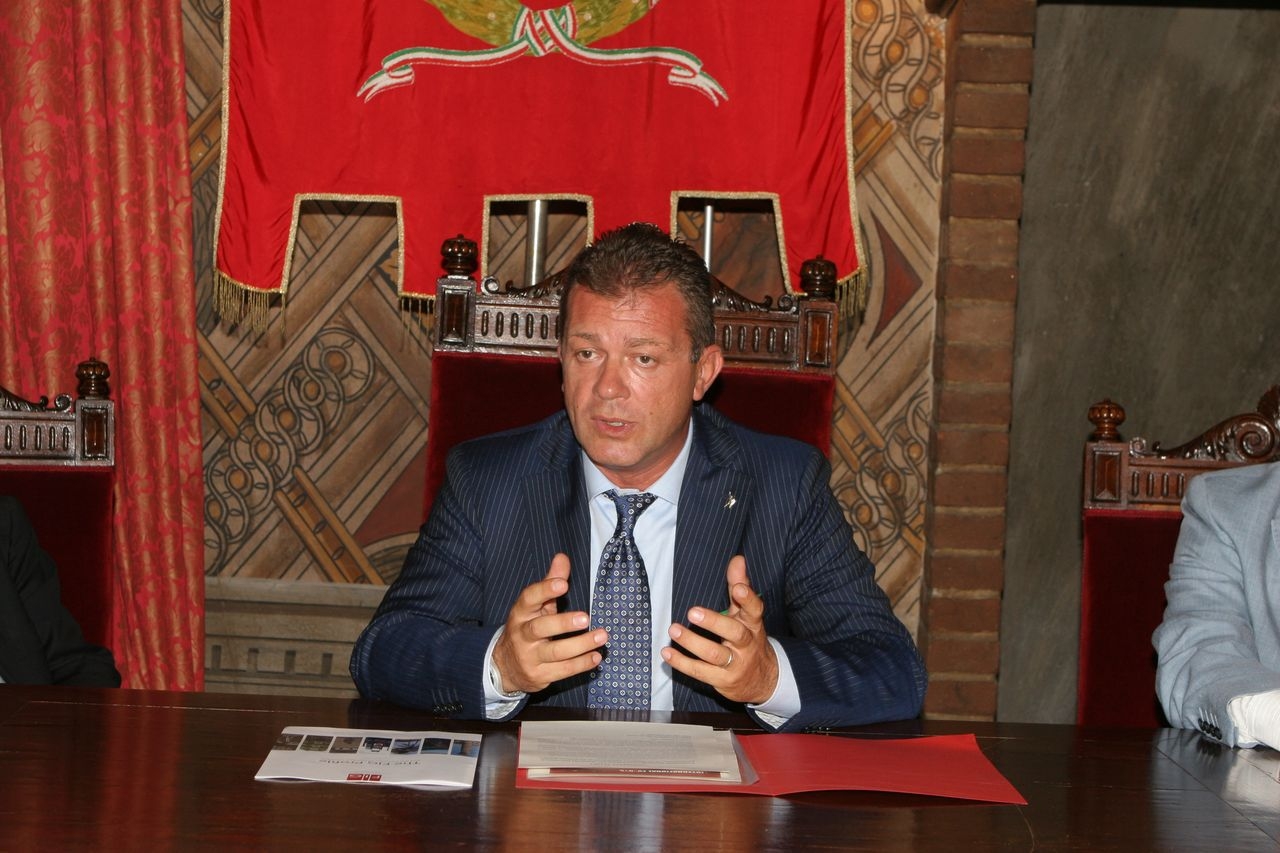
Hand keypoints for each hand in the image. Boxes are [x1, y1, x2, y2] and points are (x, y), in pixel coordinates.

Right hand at [491, 553, 607, 694]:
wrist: (505, 666)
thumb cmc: (527, 628)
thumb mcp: (535, 605)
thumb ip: (550, 582)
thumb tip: (562, 557)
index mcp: (521, 613)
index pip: (529, 598)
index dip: (544, 590)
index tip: (562, 584)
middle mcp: (522, 635)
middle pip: (540, 628)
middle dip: (563, 623)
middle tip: (586, 618)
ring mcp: (530, 657)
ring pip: (555, 652)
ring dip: (581, 645)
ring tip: (602, 636)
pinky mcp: (539, 675)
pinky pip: (562, 670)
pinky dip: (581, 663)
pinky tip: (596, 656)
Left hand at [662, 555, 778, 704]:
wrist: (762, 679)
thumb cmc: (748, 638)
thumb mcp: (746, 614)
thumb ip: (739, 586)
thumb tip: (737, 559)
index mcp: (753, 624)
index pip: (755, 609)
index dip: (748, 598)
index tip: (738, 588)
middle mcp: (747, 644)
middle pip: (734, 633)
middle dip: (714, 622)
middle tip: (692, 612)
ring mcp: (736, 664)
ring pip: (714, 655)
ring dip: (692, 642)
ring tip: (673, 630)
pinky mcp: (723, 680)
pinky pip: (700, 672)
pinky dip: (682, 663)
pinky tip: (667, 653)